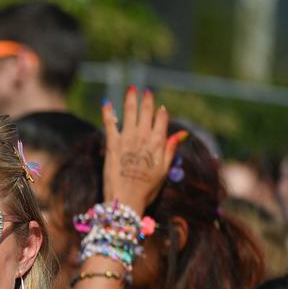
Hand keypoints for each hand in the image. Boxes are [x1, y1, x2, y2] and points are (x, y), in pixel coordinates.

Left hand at [102, 87, 186, 214]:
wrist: (126, 199)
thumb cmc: (147, 188)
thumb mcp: (164, 169)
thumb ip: (171, 149)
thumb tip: (182, 133)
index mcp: (159, 143)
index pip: (161, 120)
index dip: (161, 113)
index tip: (160, 107)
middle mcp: (144, 137)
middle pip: (146, 113)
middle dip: (146, 100)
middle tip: (144, 90)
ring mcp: (127, 139)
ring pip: (130, 113)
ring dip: (130, 99)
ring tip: (131, 88)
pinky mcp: (112, 144)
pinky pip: (110, 124)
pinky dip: (108, 112)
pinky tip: (106, 103)